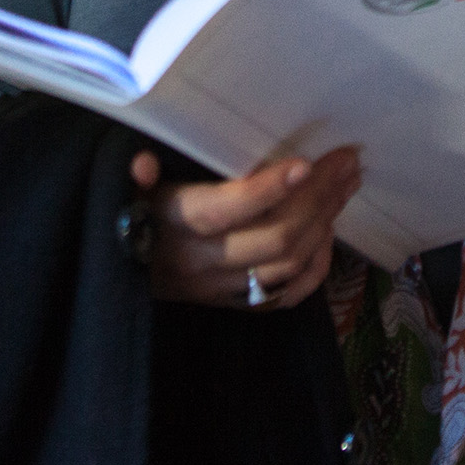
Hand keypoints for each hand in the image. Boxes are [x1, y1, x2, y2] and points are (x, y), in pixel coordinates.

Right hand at [133, 147, 361, 311]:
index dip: (267, 189)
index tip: (305, 164)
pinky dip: (315, 264)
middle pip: (273, 237)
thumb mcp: (128, 188)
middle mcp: (201, 261)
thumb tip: (143, 165)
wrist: (118, 274)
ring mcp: (221, 287)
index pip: (225, 211)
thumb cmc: (133, 213)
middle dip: (318, 197)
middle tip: (347, 162)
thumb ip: (136, 174)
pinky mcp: (234, 303)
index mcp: (174, 225)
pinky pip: (286, 294)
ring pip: (286, 264)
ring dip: (324, 222)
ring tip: (347, 185)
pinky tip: (329, 231)